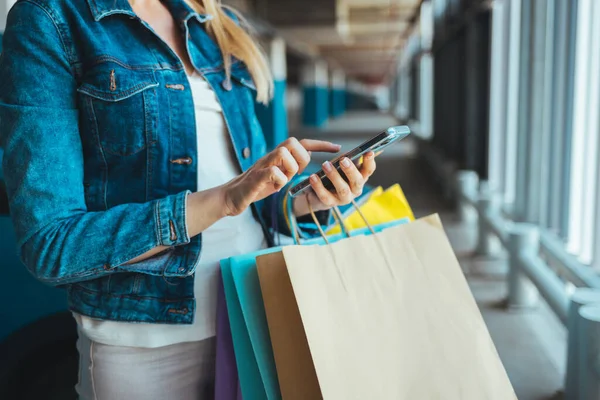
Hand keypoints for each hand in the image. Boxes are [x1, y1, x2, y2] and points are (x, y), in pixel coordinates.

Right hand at [222, 138, 340, 215]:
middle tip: (295, 173)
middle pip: (292, 142)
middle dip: (301, 158)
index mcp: (278, 157)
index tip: (337, 147)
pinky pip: (272, 172)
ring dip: (289, 168)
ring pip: (283, 153)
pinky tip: (276, 188)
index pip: (302, 143)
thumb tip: (308, 155)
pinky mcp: (255, 178)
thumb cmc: (256, 187)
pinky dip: (279, 180)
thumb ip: (291, 165)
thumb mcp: (279, 175)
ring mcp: (262, 165)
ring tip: (283, 180)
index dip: (320, 144)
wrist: (231, 197)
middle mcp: (270, 157)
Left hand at [293, 151, 376, 215]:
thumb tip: (348, 152)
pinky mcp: (331, 203)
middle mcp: (355, 190)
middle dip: (350, 170)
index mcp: (360, 177)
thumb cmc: (333, 174)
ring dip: (334, 176)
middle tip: (343, 160)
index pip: (369, 170)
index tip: (368, 152)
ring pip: (343, 189)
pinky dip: (318, 186)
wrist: (317, 193)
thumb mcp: (340, 165)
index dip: (370, 162)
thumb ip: (345, 159)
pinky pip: (325, 196)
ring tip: (325, 165)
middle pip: (357, 181)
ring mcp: (344, 198)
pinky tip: (313, 177)